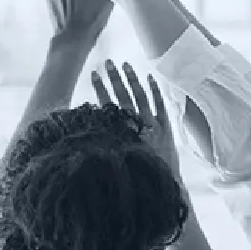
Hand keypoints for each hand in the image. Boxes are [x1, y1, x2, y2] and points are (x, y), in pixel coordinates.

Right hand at [90, 59, 182, 179]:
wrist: (163, 186)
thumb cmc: (136, 176)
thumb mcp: (117, 161)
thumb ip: (104, 146)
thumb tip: (84, 136)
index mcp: (123, 132)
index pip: (109, 104)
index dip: (100, 88)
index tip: (93, 74)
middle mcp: (138, 124)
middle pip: (124, 96)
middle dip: (115, 78)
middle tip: (107, 63)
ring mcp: (154, 124)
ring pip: (142, 96)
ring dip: (132, 79)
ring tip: (125, 64)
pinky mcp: (166, 127)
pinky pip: (161, 104)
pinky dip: (155, 90)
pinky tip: (150, 77)